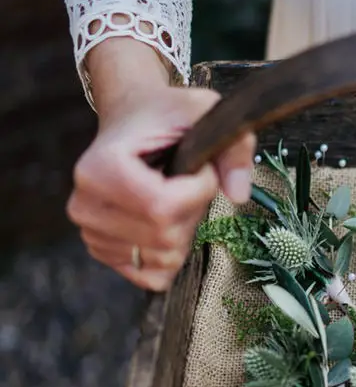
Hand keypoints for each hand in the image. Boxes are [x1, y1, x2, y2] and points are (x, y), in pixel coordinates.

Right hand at [67, 39, 255, 290]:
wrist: (131, 118)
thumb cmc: (166, 114)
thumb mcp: (203, 111)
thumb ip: (233, 146)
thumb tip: (239, 195)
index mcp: (99, 169)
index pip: (163, 207)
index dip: (199, 189)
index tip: (198, 165)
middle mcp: (85, 205)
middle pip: (165, 237)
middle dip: (193, 211)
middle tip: (183, 180)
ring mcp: (91, 234)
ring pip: (164, 258)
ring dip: (183, 231)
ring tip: (170, 195)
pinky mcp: (103, 253)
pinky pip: (153, 275)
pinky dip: (171, 253)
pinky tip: (163, 222)